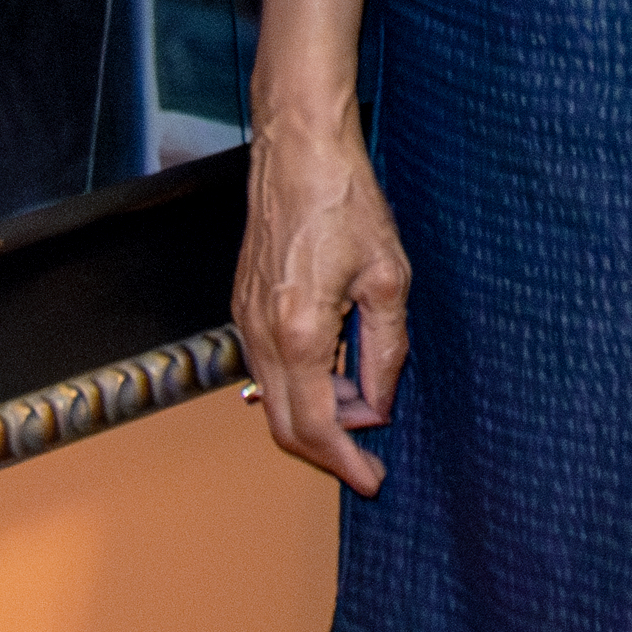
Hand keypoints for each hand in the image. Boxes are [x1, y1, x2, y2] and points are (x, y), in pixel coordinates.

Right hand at [235, 100, 412, 495]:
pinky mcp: (243, 306)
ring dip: (316, 414)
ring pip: (272, 399)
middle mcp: (260, 334)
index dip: (345, 462)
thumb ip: (385, 348)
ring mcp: (245, 320)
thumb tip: (379, 402)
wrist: (298, 151)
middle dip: (329, 449)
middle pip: (284, 424)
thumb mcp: (388, 277)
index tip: (372, 480)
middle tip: (370, 457)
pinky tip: (335, 372)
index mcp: (298, 332)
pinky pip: (266, 369)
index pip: (315, 425)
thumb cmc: (345, 201)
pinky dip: (299, 386)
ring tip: (363, 404)